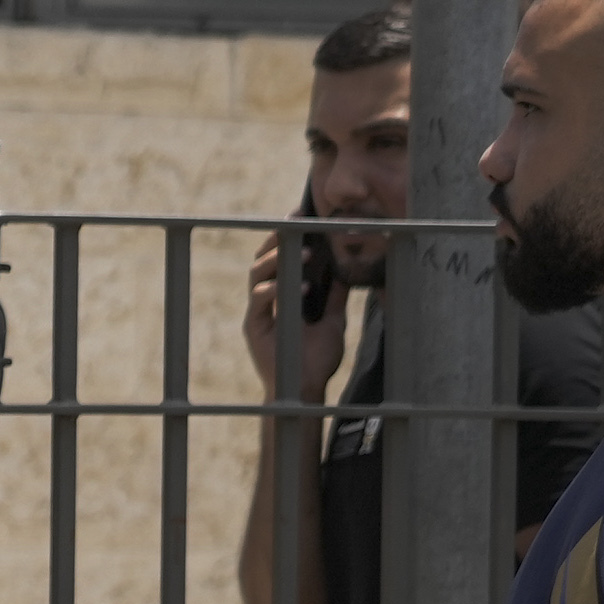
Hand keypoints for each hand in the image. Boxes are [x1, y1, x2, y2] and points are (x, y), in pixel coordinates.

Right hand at [244, 231, 350, 392]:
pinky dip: (277, 290)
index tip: (303, 215)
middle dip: (279, 238)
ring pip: (257, 275)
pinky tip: (301, 288)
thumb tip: (349, 271)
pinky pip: (260, 302)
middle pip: (264, 259)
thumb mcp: (334, 320)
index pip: (282, 257)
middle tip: (296, 221)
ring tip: (305, 252)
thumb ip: (337, 297)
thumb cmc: (315, 358)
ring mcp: (259, 312)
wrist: (304, 388)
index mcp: (283, 294)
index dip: (289, 236)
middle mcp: (267, 300)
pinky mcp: (254, 328)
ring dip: (278, 259)